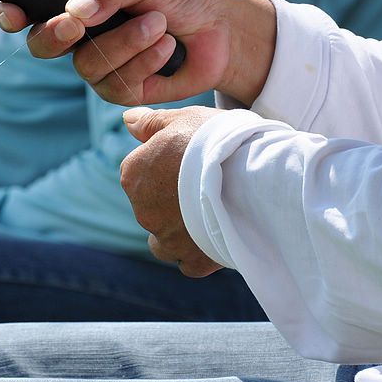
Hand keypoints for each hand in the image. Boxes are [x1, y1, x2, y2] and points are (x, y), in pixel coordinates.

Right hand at [0, 0, 275, 106]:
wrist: (225, 28)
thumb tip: (73, 12)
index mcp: (79, 0)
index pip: (32, 8)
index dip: (13, 13)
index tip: (11, 14)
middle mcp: (82, 34)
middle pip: (43, 46)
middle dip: (57, 37)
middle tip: (78, 24)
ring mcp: (101, 64)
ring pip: (86, 66)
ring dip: (126, 43)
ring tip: (160, 24)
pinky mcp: (124, 90)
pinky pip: (117, 85)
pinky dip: (145, 63)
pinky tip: (167, 48)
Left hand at [120, 106, 223, 276]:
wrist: (254, 176)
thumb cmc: (219, 141)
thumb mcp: (184, 118)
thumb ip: (151, 122)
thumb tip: (126, 121)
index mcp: (134, 174)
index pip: (140, 170)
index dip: (167, 165)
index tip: (191, 160)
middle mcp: (142, 209)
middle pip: (152, 206)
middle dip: (172, 199)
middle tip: (208, 185)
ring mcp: (167, 238)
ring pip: (164, 241)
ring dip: (179, 232)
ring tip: (210, 215)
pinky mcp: (193, 259)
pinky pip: (188, 262)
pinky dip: (198, 254)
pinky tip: (217, 238)